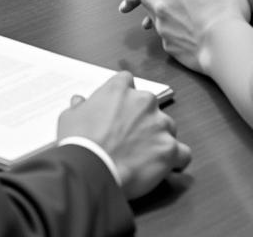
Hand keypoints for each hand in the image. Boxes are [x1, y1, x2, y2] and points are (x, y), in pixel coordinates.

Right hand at [56, 71, 190, 199]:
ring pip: (168, 128)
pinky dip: (176, 160)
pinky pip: (182, 153)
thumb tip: (79, 102)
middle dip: (144, 119)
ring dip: (159, 139)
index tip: (119, 110)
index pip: (128, 82)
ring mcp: (160, 125)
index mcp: (120, 89)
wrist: (92, 169)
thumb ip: (80, 106)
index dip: (124, 97)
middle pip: (151, 106)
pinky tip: (167, 168)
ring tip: (145, 157)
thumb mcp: (69, 117)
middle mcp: (144, 101)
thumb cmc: (80, 142)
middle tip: (130, 138)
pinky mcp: (169, 149)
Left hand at [136, 0, 251, 72]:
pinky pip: (160, 31)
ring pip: (147, 9)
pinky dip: (166, 26)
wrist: (225, 49)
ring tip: (171, 7)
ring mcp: (162, 24)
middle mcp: (163, 2)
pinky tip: (179, 27)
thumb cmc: (228, 15)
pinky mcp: (166, 43)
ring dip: (155, 5)